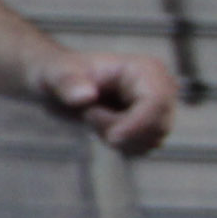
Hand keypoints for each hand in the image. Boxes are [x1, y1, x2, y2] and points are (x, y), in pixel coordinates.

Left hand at [37, 49, 178, 155]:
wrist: (57, 84)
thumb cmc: (58, 73)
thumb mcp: (55, 74)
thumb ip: (68, 83)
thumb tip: (86, 97)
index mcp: (145, 69)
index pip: (158, 102)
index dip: (138, 124)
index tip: (111, 137)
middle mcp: (161, 86)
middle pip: (157, 127)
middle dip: (118, 130)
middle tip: (89, 113)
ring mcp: (159, 107)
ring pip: (151, 141)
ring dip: (117, 138)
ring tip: (94, 115)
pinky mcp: (152, 123)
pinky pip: (144, 148)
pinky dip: (121, 146)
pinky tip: (102, 127)